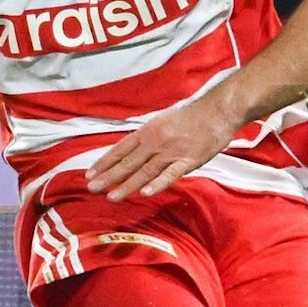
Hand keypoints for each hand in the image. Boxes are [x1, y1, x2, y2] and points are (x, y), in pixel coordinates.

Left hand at [85, 91, 241, 201]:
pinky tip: (145, 193)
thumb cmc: (192, 114)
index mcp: (148, 131)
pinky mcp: (189, 160)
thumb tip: (134, 149)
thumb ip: (149, 136)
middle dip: (108, 176)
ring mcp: (171, 151)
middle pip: (128, 162)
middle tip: (92, 188)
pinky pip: (171, 174)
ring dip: (127, 185)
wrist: (217, 110)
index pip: (121, 149)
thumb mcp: (163, 120)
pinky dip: (158, 183)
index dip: (105, 162)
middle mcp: (155, 141)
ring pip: (145, 171)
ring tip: (111, 196)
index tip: (90, 174)